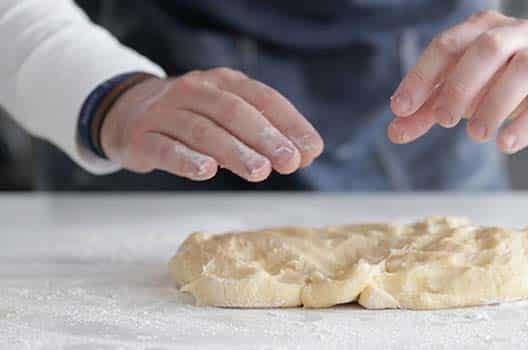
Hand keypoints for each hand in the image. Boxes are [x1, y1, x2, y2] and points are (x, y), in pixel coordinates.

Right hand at [101, 68, 323, 180]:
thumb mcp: (227, 114)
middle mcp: (195, 91)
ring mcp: (165, 112)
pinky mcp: (141, 137)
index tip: (311, 149)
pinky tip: (206, 172)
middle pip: (234, 112)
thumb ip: (263, 132)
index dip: (290, 123)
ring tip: (259, 171)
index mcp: (223, 82)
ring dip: (234, 152)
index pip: (263, 98)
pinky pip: (165, 148)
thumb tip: (305, 154)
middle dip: (265, 138)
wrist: (126, 111)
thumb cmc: (191, 117)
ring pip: (202, 131)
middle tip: (288, 162)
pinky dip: (186, 160)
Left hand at [389, 10, 527, 153]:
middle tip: (444, 120)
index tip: (402, 109)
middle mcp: (515, 33)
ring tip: (477, 134)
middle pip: (486, 48)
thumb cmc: (505, 84)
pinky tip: (507, 144)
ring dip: (495, 103)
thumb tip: (395, 131)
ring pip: (523, 68)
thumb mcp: (465, 93)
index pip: (446, 45)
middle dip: (460, 86)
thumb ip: (430, 109)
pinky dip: (527, 122)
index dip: (421, 76)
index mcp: (482, 29)